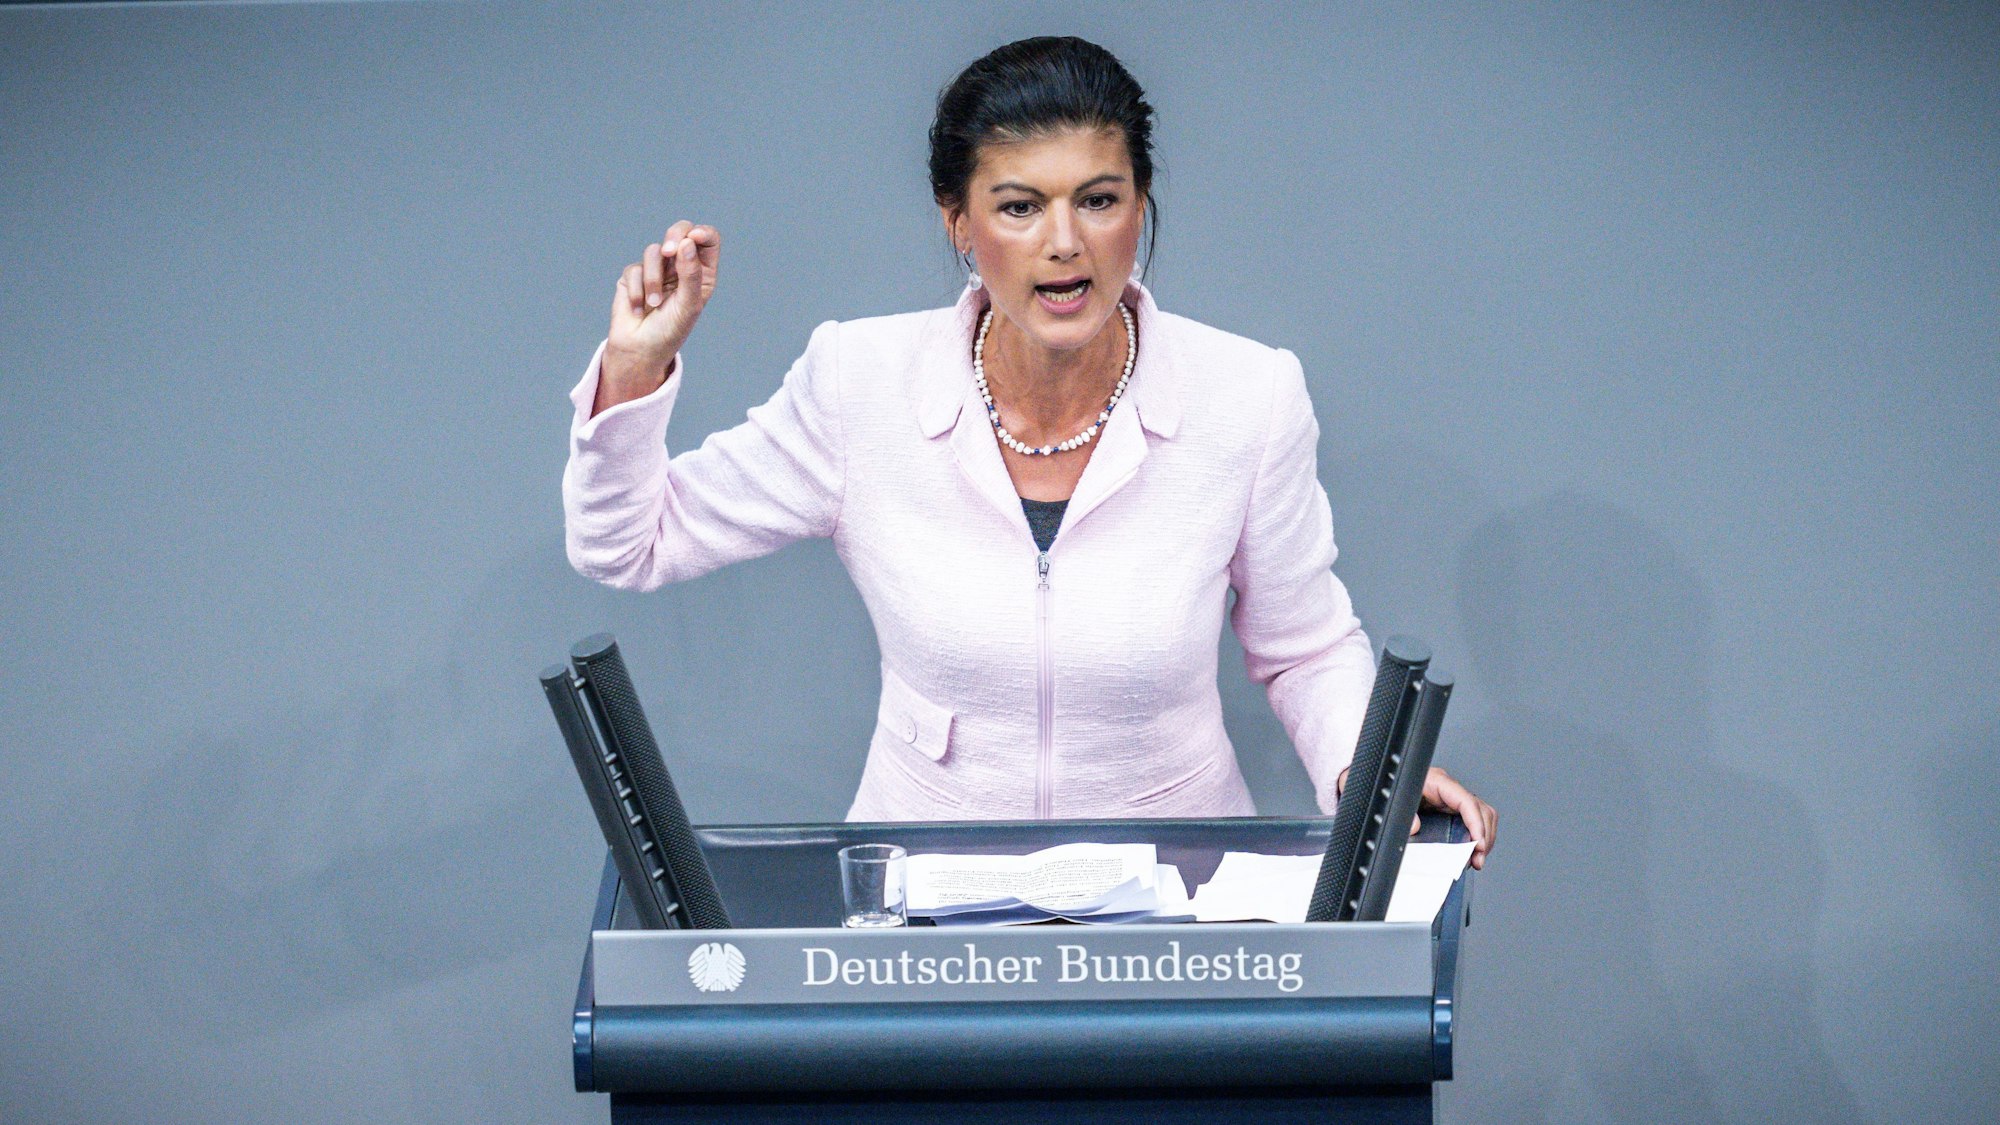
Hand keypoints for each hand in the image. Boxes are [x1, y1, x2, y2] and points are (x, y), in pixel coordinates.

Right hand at [597, 220, 721, 411]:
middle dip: (674, 237)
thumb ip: (691, 273)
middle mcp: (680, 267)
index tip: (693, 238)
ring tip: (654, 304)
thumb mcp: (688, 305)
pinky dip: (636, 290)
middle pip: (681, 232)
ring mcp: (657, 269)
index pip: (708, 241)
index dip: (702, 233)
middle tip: (669, 251)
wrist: (640, 350)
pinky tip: (639, 309)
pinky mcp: (634, 276)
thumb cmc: (671, 331)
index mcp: (702, 273)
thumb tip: (687, 242)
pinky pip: (634, 269)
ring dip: (653, 279)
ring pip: (654, 251)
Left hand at [1334, 765, 1498, 869]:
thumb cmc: (1380, 785)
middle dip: (1484, 835)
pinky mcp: (1447, 810)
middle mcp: (1446, 789)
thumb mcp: (1385, 798)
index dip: (1476, 823)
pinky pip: (1470, 820)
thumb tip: (1414, 827)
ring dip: (1483, 838)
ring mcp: (1448, 799)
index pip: (1466, 800)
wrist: (1372, 781)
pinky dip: (1475, 837)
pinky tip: (1470, 852)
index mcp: (1435, 782)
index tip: (1478, 843)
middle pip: (1479, 809)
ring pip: (1480, 815)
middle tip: (1477, 859)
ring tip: (1476, 860)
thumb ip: (1400, 813)